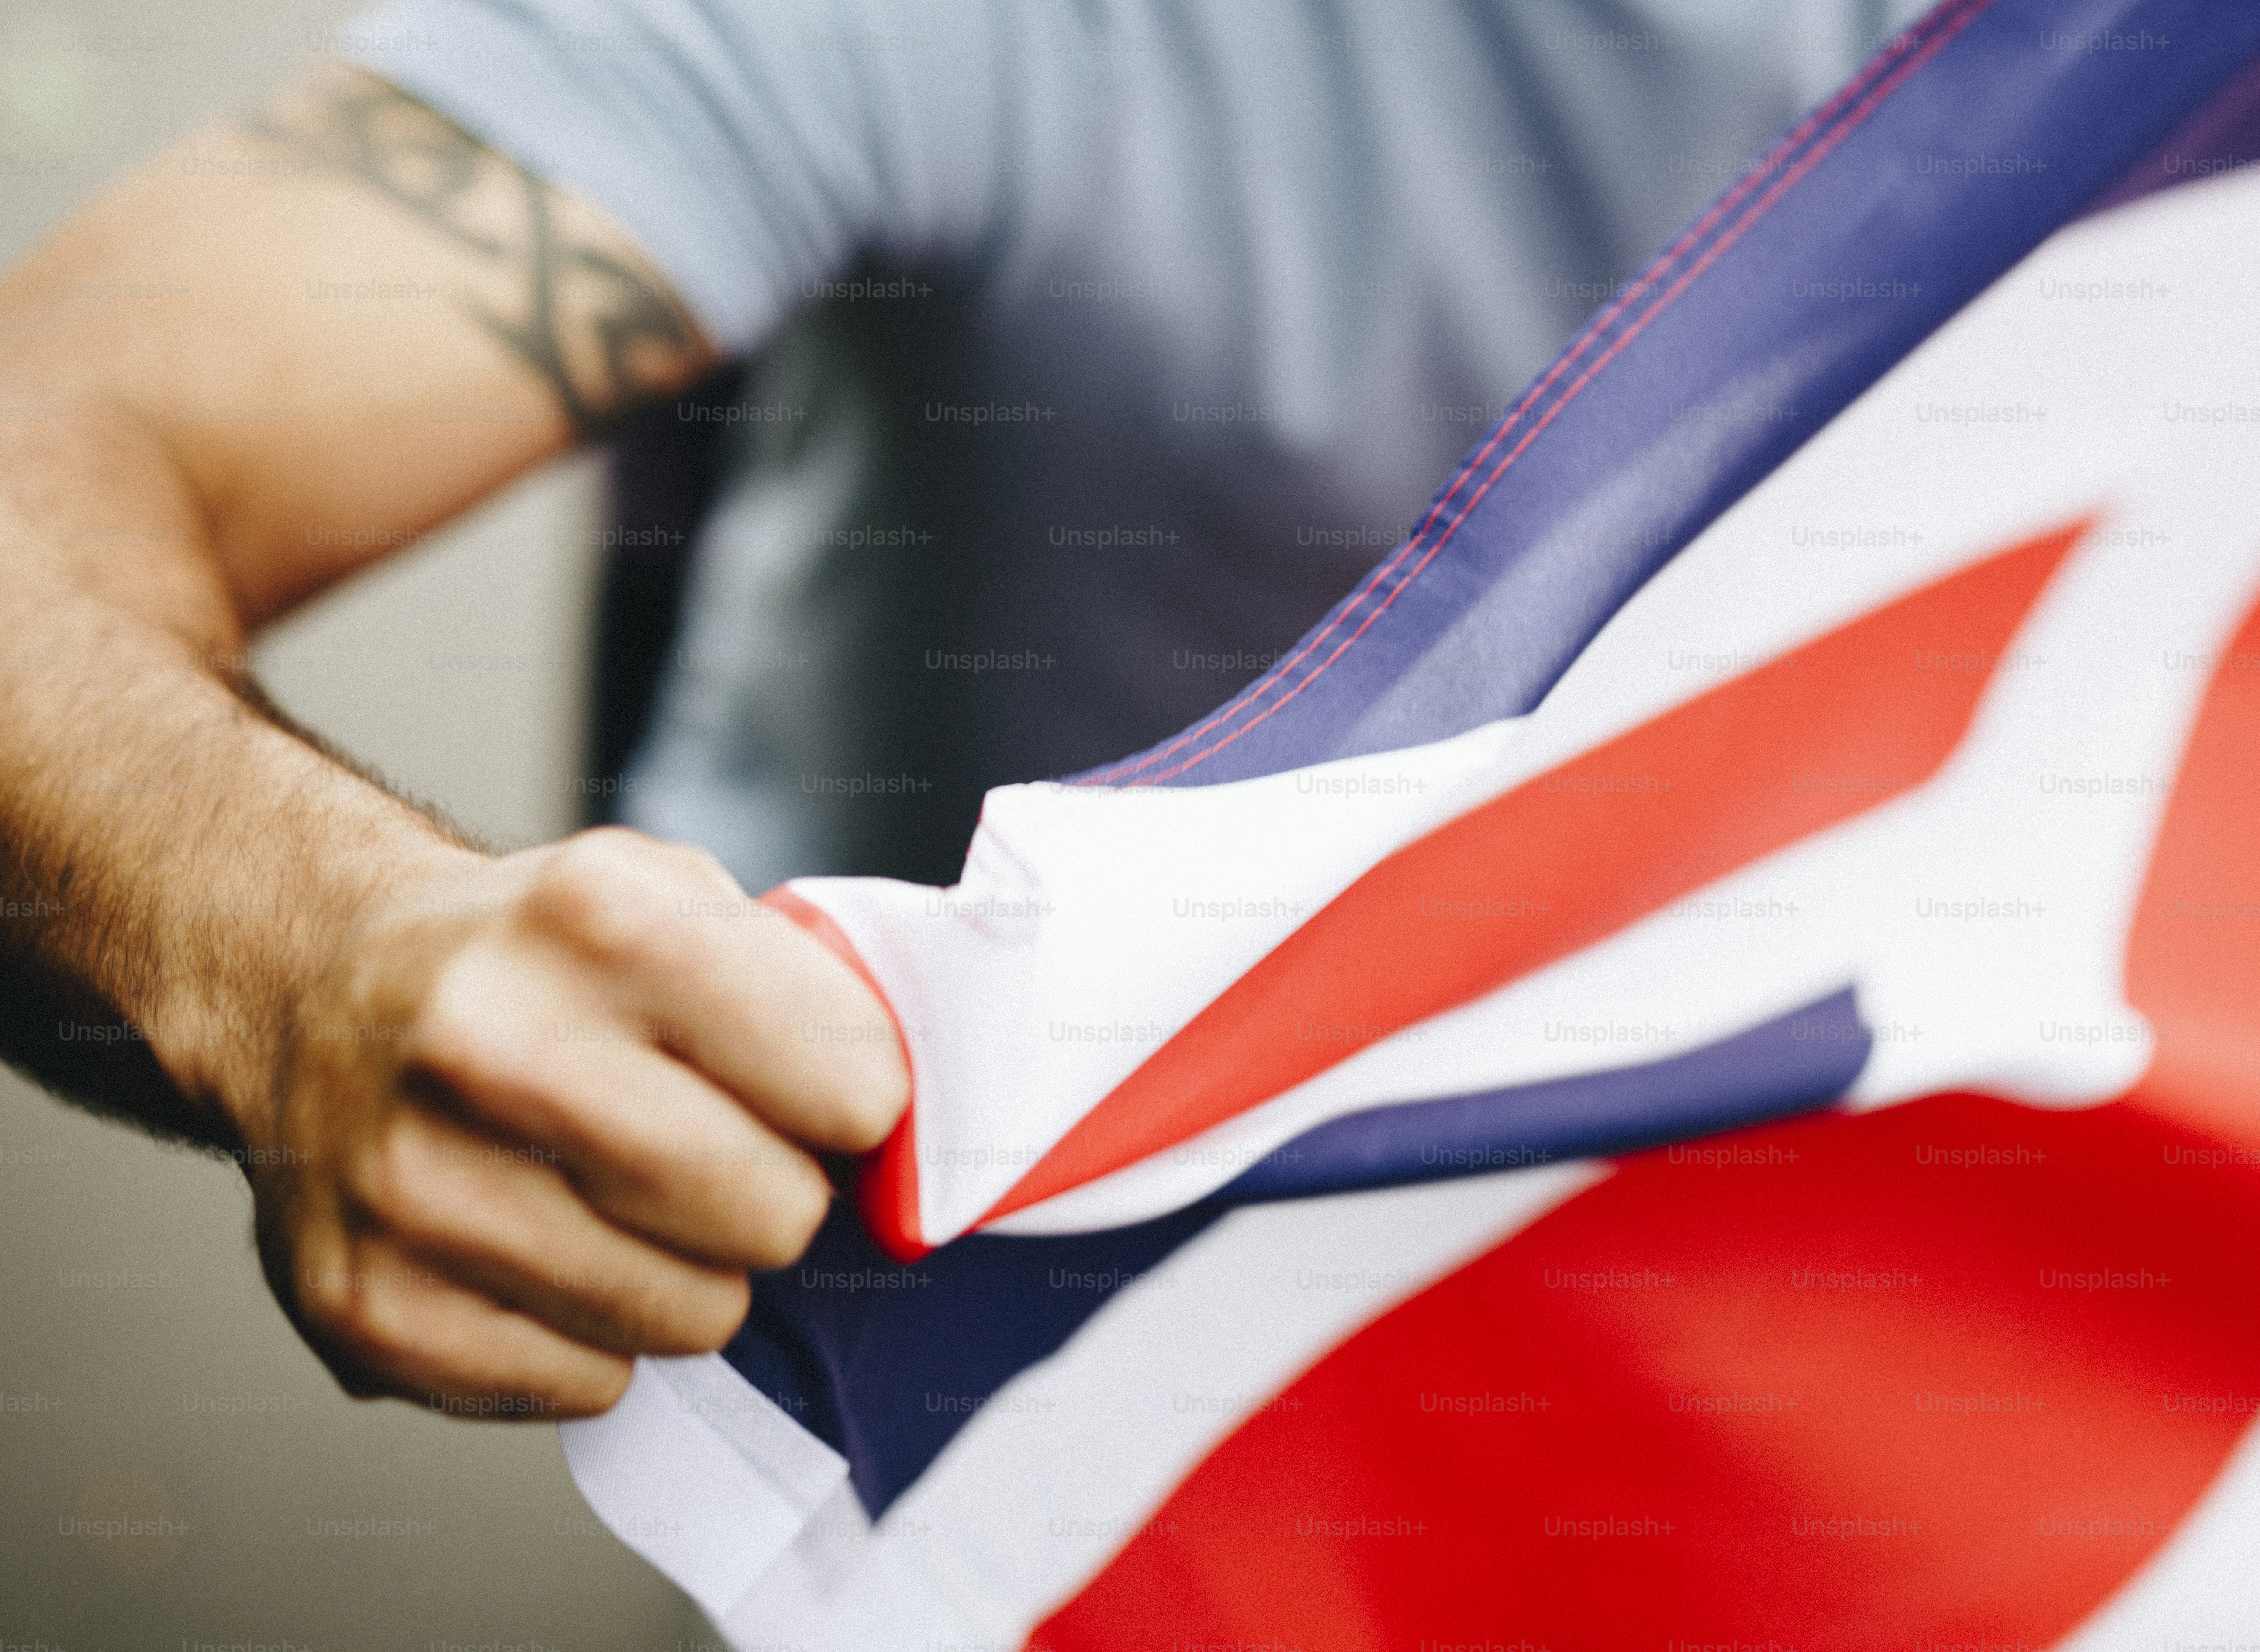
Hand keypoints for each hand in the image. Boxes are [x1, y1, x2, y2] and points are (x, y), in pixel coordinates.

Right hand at [236, 827, 907, 1417]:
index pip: (850, 1081)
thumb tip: (924, 1126)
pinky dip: (588, 1336)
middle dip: (777, 1200)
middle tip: (722, 1160)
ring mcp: (414, 1183)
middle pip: (772, 1215)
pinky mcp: (367, 1304)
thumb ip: (808, 988)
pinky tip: (539, 1250)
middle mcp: (492, 1043)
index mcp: (600, 920)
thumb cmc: (531, 956)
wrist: (316, 981)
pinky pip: (585, 1384)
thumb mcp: (673, 894)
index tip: (830, 1103)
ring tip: (618, 1200)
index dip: (862, 1108)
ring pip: (688, 1316)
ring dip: (687, 1275)